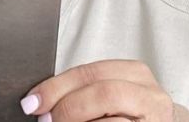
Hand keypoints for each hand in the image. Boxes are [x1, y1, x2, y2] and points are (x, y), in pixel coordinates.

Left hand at [21, 60, 173, 121]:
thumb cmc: (128, 113)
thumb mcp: (109, 93)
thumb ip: (82, 91)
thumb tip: (39, 100)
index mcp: (135, 74)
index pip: (89, 73)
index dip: (56, 87)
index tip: (33, 102)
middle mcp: (151, 96)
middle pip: (102, 93)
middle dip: (67, 107)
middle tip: (46, 119)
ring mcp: (155, 120)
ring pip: (110, 121)